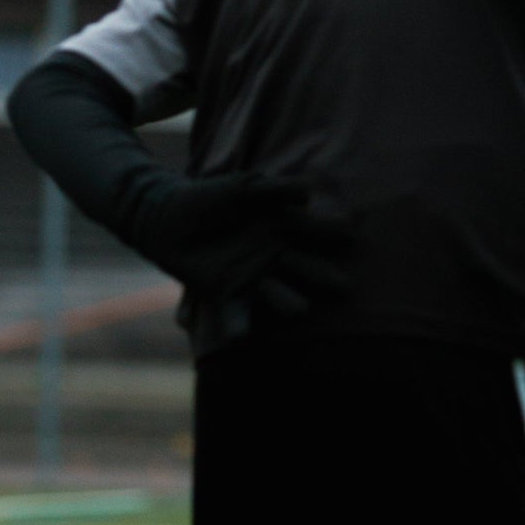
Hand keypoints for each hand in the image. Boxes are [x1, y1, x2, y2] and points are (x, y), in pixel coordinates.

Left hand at [132, 168, 353, 325]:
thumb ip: (275, 189)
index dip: (332, 233)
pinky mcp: (225, 295)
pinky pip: (235, 314)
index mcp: (283, 229)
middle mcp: (275, 258)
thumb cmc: (214, 197)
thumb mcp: (246, 186)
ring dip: (287, 303)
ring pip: (275, 294)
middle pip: (304, 270)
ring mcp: (252, 278)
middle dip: (322, 278)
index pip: (315, 232)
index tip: (351, 234)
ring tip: (301, 310)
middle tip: (345, 288)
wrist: (173, 216)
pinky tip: (239, 338)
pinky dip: (237, 327)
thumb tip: (306, 195)